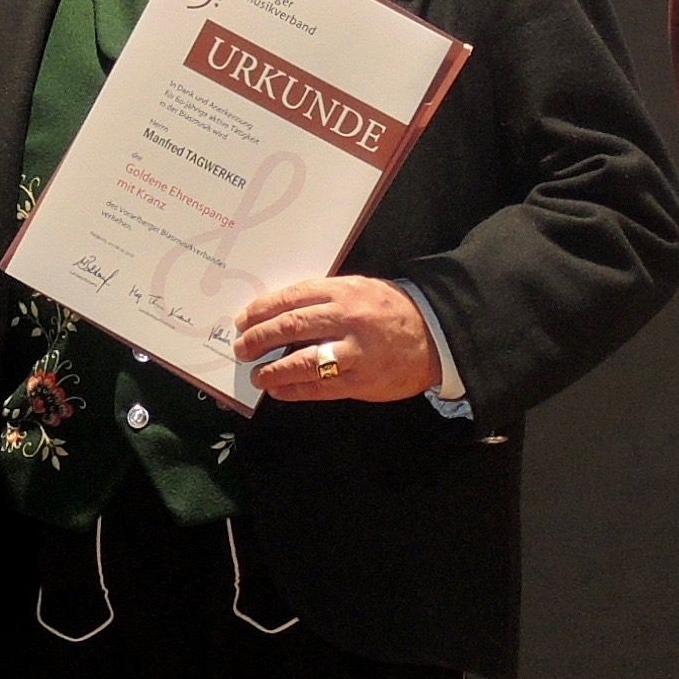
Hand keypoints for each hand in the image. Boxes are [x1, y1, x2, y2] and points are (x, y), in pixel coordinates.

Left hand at [231, 276, 441, 402]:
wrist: (436, 335)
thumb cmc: (393, 311)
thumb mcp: (361, 290)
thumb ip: (326, 298)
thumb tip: (281, 312)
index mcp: (345, 291)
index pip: (293, 298)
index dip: (263, 310)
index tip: (243, 319)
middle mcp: (347, 319)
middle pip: (291, 327)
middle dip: (260, 338)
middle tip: (242, 347)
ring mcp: (355, 352)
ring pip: (303, 361)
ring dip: (273, 369)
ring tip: (256, 374)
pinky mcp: (361, 381)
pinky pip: (320, 387)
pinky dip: (295, 389)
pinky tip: (279, 389)